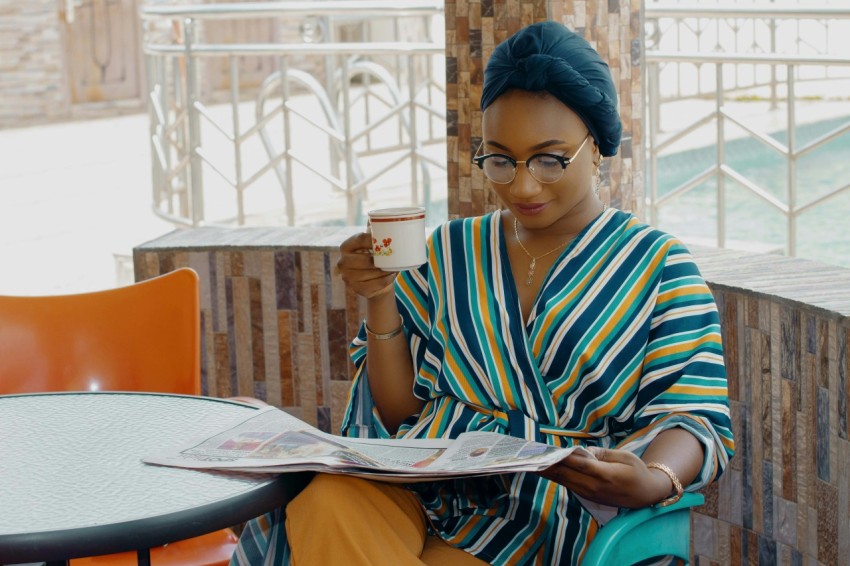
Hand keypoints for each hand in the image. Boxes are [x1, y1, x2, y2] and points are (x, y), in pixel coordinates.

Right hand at [337, 231, 397, 298]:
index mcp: (346, 246)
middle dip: (379, 259)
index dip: (372, 239)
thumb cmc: (376, 255)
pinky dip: (384, 281)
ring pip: (369, 274)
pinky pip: (372, 286)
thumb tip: (379, 213)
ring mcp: (347, 278)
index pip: (358, 239)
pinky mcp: (356, 289)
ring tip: (395, 267)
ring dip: (383, 271)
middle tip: (392, 256)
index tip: (385, 240)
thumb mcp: (374, 242)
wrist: (377, 278)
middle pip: (363, 260)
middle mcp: (342, 262)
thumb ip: (375, 229)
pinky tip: (391, 277)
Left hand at [540, 447, 671, 508]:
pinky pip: (568, 485)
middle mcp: (594, 487)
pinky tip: (545, 469)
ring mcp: (590, 494)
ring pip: (564, 481)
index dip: (561, 457)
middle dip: (547, 465)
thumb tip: (582, 452)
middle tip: (529, 455)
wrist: (647, 495)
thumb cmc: (637, 471)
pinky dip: (556, 477)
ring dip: (548, 472)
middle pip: (565, 474)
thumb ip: (601, 453)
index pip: (578, 464)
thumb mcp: (624, 456)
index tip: (545, 449)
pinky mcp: (588, 497)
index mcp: (605, 475)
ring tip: (531, 461)